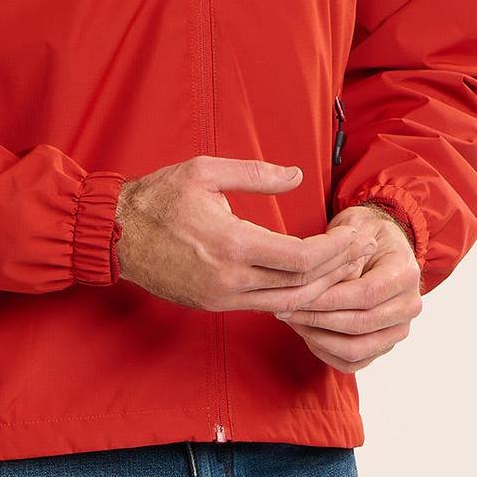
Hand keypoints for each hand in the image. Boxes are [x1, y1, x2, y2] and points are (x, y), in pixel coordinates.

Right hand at [114, 156, 377, 312]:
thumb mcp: (205, 171)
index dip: (335, 252)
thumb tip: (297, 175)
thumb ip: (255, 173)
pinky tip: (308, 280)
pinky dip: (293, 296)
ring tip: (343, 266)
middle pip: (302, 287)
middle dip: (338, 270)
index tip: (356, 237)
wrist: (113, 235)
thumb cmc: (158, 197)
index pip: (300, 259)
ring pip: (286, 303)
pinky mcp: (213, 305)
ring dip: (320, 288)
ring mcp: (220, 298)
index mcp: (231, 244)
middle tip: (362, 252)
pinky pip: (264, 306)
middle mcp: (230, 279)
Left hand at [274, 204, 422, 372]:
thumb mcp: (355, 227)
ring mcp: (398, 329)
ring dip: (318, 337)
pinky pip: (354, 362)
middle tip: (284, 308)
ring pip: (356, 350)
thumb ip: (344, 257)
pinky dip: (326, 352)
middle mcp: (409, 305)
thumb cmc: (363, 231)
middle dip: (317, 318)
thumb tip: (322, 285)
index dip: (328, 299)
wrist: (380, 242)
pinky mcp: (384, 344)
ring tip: (292, 319)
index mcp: (406, 273)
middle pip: (360, 325)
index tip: (296, 295)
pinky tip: (306, 333)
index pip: (365, 295)